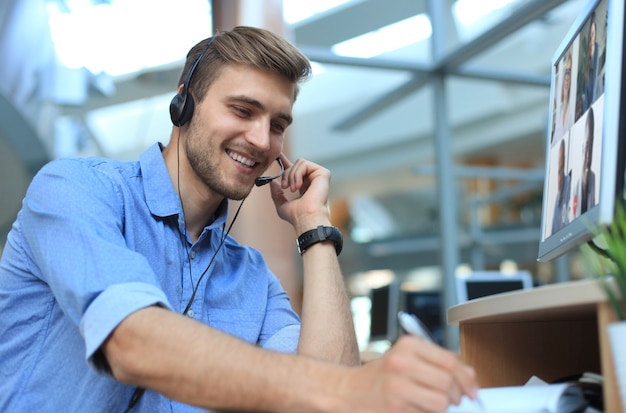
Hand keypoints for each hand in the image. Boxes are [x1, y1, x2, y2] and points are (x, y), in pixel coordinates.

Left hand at [269, 155, 331, 232]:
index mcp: (304, 186)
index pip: (295, 170)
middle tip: (284, 187)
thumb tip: (273, 182)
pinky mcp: (323, 173)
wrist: (306, 218)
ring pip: (299, 162)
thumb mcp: (281, 205)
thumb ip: (276, 193)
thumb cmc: (296, 216)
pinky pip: (304, 164)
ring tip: (292, 189)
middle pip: (295, 165)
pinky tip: (298, 186)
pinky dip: (297, 174)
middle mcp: (312, 180)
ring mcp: (318, 176)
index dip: (286, 161)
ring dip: (292, 175)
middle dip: (286, 174)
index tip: (277, 155)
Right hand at [339, 336, 478, 412]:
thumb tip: (471, 379)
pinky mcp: (394, 408)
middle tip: (448, 400)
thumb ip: (439, 363)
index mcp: (408, 346)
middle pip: (448, 382)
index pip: (451, 361)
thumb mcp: (407, 359)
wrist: (348, 392)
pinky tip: (414, 409)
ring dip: (440, 408)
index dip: (467, 379)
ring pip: (441, 403)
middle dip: (454, 396)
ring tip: (428, 404)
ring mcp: (396, 386)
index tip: (471, 391)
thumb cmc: (381, 377)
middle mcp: (401, 362)